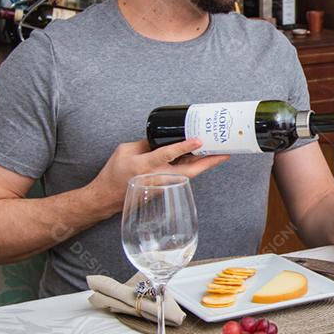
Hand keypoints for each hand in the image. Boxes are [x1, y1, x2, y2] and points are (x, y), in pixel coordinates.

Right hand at [87, 138, 228, 216]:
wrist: (108, 197)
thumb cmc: (115, 173)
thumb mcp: (125, 150)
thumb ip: (145, 143)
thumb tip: (164, 137)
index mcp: (146, 165)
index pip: (168, 154)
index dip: (184, 147)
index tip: (198, 140)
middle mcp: (159, 176)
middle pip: (190, 171)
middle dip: (209, 162)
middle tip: (225, 153)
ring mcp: (163, 184)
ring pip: (189, 174)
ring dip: (205, 164)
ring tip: (219, 153)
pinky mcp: (165, 187)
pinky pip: (183, 176)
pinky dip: (194, 167)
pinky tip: (202, 158)